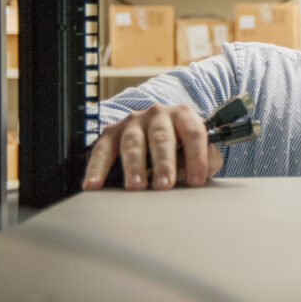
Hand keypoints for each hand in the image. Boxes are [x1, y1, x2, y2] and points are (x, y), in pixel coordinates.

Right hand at [81, 103, 222, 190]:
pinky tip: (94, 184)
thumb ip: (206, 160)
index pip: (193, 133)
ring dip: (134, 166)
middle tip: (164, 185)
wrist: (157, 127)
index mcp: (183, 115)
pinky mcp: (111, 133)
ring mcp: (133, 122)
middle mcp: (157, 115)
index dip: (196, 157)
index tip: (196, 180)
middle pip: (161, 137)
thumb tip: (195, 174)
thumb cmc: (181, 144)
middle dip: (163, 163)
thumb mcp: (199, 148)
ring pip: (133, 142)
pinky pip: (102, 150)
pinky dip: (97, 168)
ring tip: (136, 186)